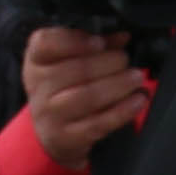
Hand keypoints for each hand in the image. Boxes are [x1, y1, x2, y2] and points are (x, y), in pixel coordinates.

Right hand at [22, 26, 150, 169]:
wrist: (52, 134)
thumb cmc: (63, 90)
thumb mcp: (68, 63)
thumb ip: (95, 46)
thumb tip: (122, 37)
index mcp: (37, 61)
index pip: (45, 44)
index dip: (75, 41)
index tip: (100, 42)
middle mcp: (40, 87)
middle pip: (77, 70)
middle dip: (109, 62)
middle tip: (125, 59)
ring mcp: (52, 115)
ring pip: (88, 97)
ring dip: (118, 84)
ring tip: (136, 77)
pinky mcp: (67, 137)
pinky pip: (98, 123)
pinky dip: (123, 110)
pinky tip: (138, 100)